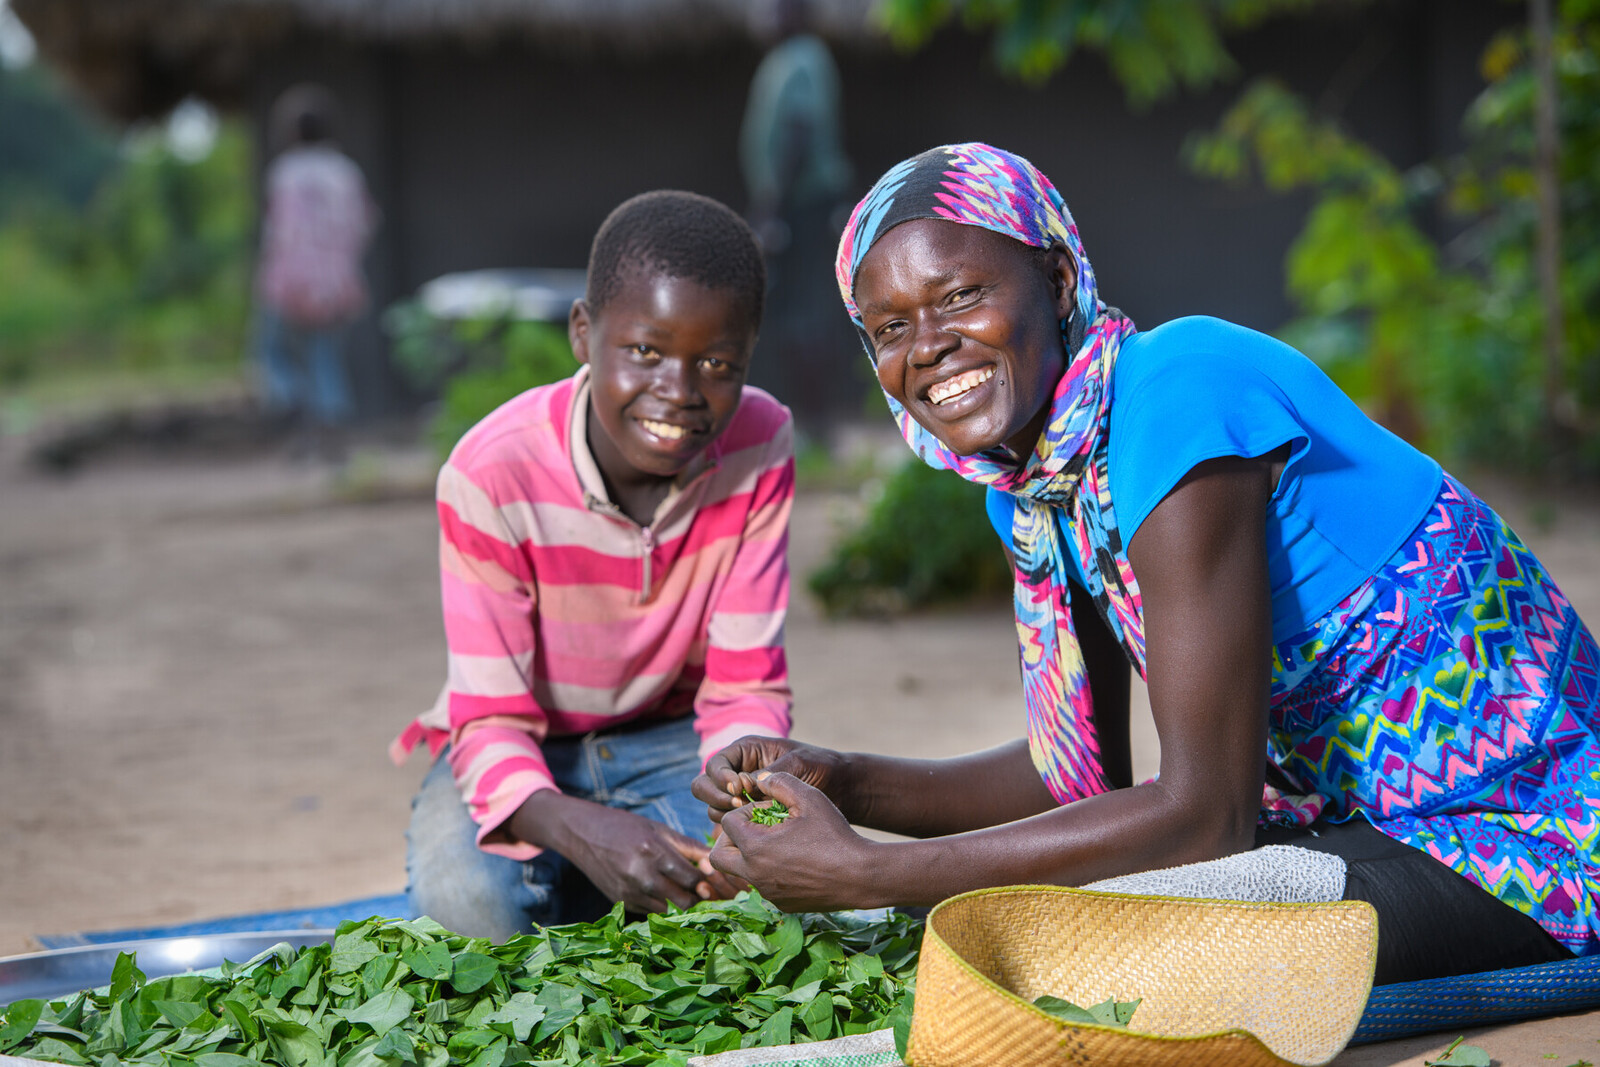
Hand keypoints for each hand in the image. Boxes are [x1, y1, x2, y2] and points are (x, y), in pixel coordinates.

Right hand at [513, 794, 728, 912]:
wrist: (584, 833)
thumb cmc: (627, 827)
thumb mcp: (659, 830)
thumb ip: (688, 847)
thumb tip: (715, 862)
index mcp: (654, 852)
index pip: (692, 879)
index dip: (708, 883)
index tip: (716, 882)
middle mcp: (641, 875)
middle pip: (683, 900)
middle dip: (698, 898)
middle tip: (706, 893)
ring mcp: (629, 892)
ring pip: (668, 910)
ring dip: (681, 905)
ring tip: (688, 894)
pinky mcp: (620, 902)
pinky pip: (651, 911)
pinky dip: (662, 906)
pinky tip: (665, 894)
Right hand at [692, 736, 845, 824]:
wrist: (840, 788)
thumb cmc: (821, 767)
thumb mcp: (797, 764)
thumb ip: (770, 774)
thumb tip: (743, 786)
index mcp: (745, 751)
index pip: (715, 764)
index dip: (721, 778)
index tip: (740, 789)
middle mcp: (738, 772)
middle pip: (704, 786)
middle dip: (716, 797)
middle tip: (738, 806)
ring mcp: (743, 795)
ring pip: (715, 808)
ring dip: (726, 815)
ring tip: (751, 819)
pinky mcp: (751, 816)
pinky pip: (731, 825)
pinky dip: (736, 830)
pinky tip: (756, 833)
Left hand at [710, 771, 875, 911]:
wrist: (861, 876)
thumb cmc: (835, 834)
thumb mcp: (809, 797)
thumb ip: (780, 782)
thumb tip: (760, 778)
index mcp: (755, 847)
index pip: (727, 823)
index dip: (745, 811)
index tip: (769, 811)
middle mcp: (754, 874)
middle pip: (718, 855)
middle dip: (730, 838)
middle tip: (755, 828)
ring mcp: (767, 892)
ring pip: (740, 872)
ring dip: (750, 854)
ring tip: (777, 842)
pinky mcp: (781, 903)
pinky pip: (762, 885)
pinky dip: (768, 871)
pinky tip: (794, 860)